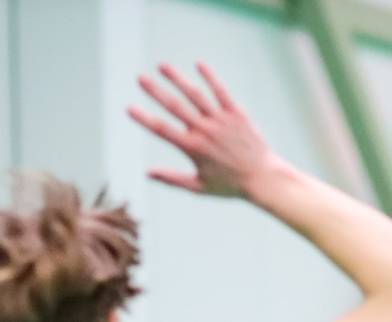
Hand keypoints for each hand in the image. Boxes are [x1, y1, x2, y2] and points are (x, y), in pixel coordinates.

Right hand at [130, 62, 283, 198]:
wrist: (262, 178)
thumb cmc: (229, 185)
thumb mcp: (198, 187)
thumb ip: (172, 179)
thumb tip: (147, 173)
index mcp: (192, 148)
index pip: (162, 130)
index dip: (144, 118)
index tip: (129, 108)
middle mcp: (204, 131)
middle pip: (175, 107)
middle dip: (155, 91)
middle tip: (139, 78)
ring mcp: (220, 120)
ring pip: (195, 95)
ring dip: (177, 79)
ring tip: (161, 66)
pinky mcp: (236, 114)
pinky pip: (221, 92)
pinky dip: (210, 77)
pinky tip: (198, 64)